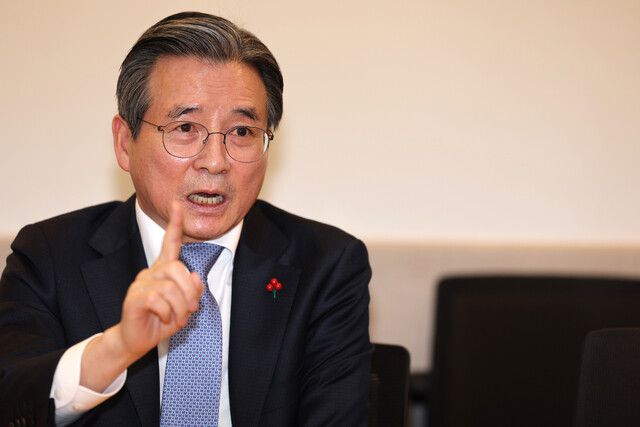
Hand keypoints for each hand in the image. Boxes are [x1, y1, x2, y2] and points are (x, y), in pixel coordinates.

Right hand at [80, 202, 202, 390]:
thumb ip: (193, 290)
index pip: (170, 243)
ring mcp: (140, 284)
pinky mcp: (133, 298)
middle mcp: (151, 272)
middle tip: (191, 309)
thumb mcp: (185, 306)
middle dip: (190, 292)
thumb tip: (195, 277)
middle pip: (177, 269)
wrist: (137, 339)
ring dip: (180, 307)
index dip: (175, 224)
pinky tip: (163, 318)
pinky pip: (157, 299)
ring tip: (176, 318)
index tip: (177, 204)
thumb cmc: (161, 321)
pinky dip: (167, 312)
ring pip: (170, 287)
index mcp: (164, 270)